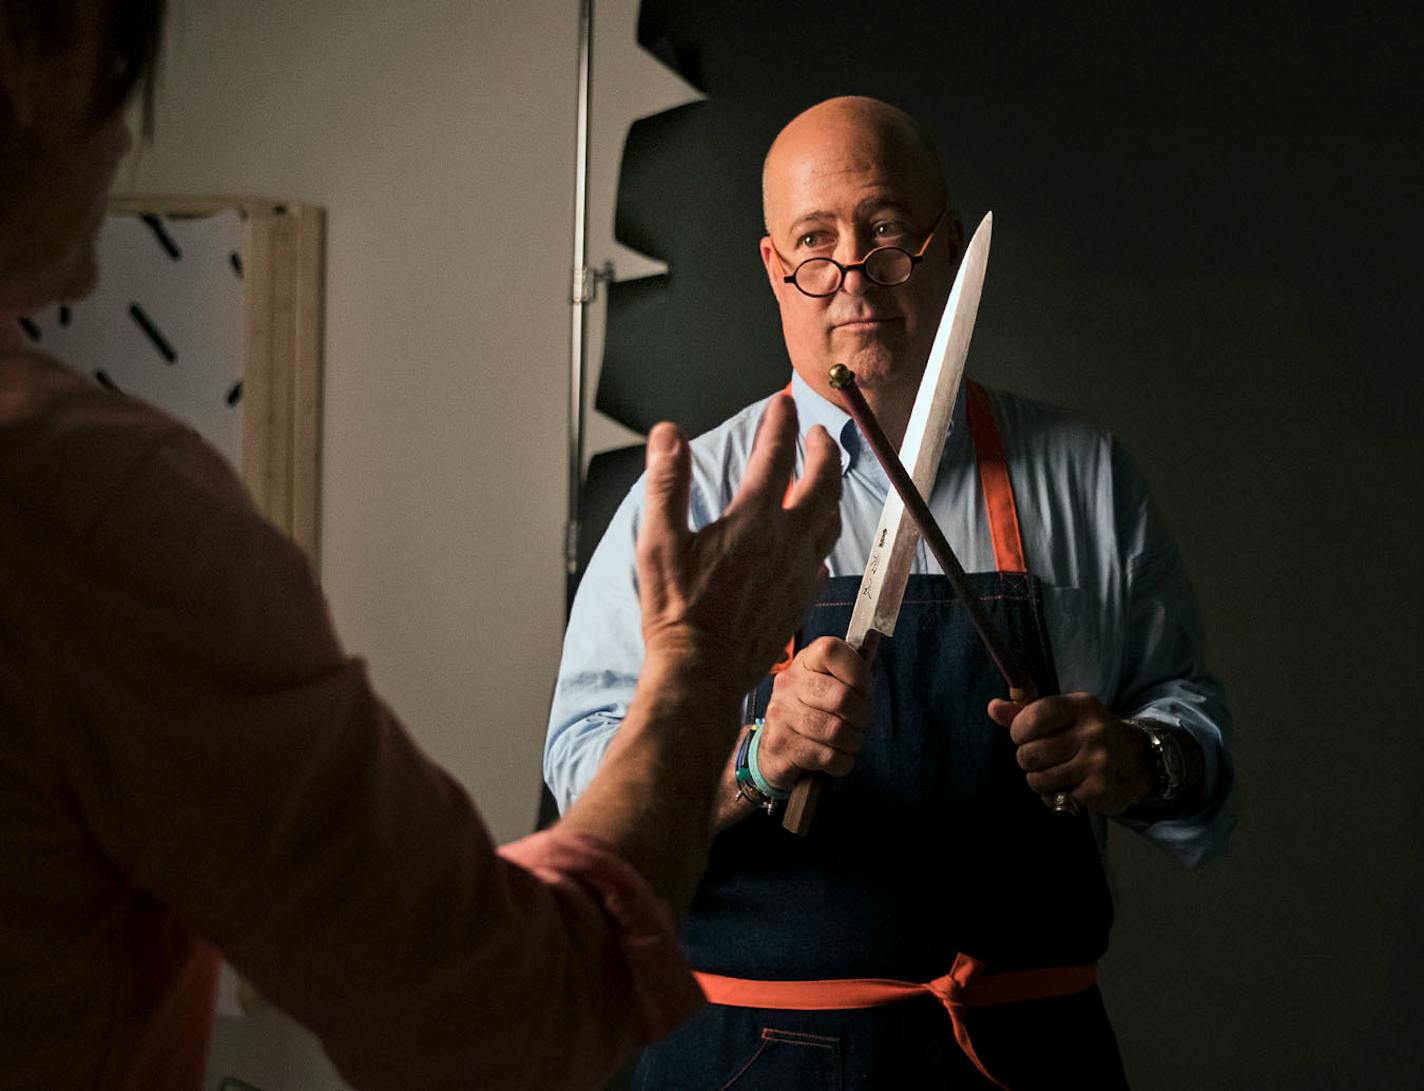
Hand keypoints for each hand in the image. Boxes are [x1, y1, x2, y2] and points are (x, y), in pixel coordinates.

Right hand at [636, 394, 840, 698]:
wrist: (702, 669)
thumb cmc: (676, 611)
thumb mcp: (658, 541)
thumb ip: (666, 482)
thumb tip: (667, 434)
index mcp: (753, 520)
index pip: (775, 455)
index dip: (779, 423)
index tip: (781, 404)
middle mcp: (786, 542)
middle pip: (821, 483)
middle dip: (822, 451)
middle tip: (817, 435)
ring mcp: (799, 572)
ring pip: (830, 520)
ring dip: (831, 491)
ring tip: (823, 478)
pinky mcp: (801, 598)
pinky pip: (823, 559)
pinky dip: (822, 538)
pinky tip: (814, 540)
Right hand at [754, 636, 871, 788]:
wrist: (774, 751)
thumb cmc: (813, 714)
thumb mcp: (829, 687)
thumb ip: (850, 677)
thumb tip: (870, 668)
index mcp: (805, 662)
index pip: (831, 651)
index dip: (857, 672)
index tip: (863, 691)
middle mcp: (789, 684)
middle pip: (840, 697)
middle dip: (862, 715)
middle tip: (860, 723)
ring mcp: (781, 715)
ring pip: (835, 731)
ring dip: (852, 741)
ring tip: (849, 742)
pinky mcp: (781, 746)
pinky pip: (827, 756)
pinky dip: (841, 762)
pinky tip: (837, 758)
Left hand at [986, 693, 1152, 814]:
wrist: (1135, 760)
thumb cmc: (1086, 733)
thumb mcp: (1062, 714)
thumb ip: (1025, 711)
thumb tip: (993, 707)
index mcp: (1079, 706)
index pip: (1033, 717)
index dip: (1019, 731)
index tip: (1026, 735)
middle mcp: (1092, 731)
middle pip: (1028, 754)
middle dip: (1028, 759)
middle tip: (1044, 757)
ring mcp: (1098, 761)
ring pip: (1037, 779)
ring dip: (1040, 780)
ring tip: (1056, 771)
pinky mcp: (1100, 789)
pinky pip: (1055, 798)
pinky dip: (1056, 795)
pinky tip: (1072, 785)